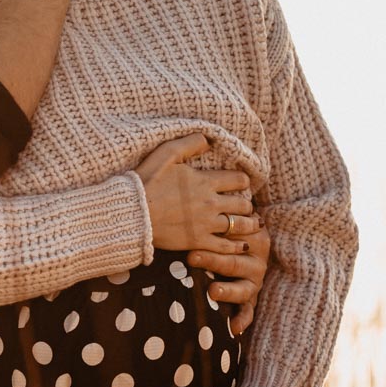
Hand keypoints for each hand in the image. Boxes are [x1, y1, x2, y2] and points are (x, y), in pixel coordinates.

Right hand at [135, 134, 256, 252]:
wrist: (133, 212)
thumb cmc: (147, 180)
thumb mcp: (166, 153)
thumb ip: (189, 143)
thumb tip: (207, 140)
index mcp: (205, 181)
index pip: (239, 180)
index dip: (243, 181)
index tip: (241, 184)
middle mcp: (211, 202)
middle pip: (243, 204)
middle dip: (246, 203)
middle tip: (245, 205)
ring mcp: (206, 224)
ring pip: (239, 225)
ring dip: (248, 224)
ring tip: (252, 224)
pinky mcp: (198, 241)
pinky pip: (225, 246)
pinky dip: (237, 246)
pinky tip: (242, 245)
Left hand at [190, 226, 270, 333]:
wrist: (248, 244)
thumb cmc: (231, 231)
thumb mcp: (229, 223)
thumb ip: (218, 220)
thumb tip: (188, 210)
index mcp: (254, 239)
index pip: (234, 238)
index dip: (215, 236)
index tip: (196, 234)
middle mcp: (257, 261)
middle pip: (233, 261)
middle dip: (212, 260)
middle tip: (191, 257)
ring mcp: (255, 281)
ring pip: (242, 288)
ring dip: (227, 291)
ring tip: (213, 292)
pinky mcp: (252, 298)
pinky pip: (248, 311)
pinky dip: (242, 320)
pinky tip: (234, 329)